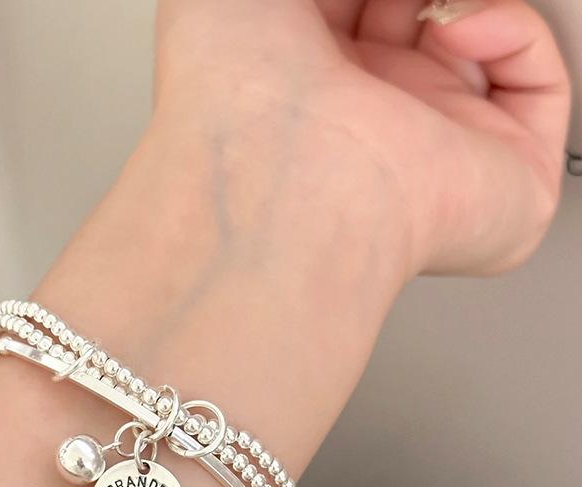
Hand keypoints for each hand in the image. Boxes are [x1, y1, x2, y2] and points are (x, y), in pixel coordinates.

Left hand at [154, 0, 570, 279]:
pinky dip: (511, 31)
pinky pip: (534, 88)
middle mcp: (363, 123)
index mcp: (300, 89)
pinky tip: (456, 28)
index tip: (339, 1)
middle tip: (386, 1)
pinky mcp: (500, 186)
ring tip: (420, 5)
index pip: (340, 23)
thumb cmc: (234, 102)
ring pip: (470, 48)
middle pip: (407, 25)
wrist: (280, 183)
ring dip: (450, 2)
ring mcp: (429, 153)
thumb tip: (391, 7)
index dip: (344, 2)